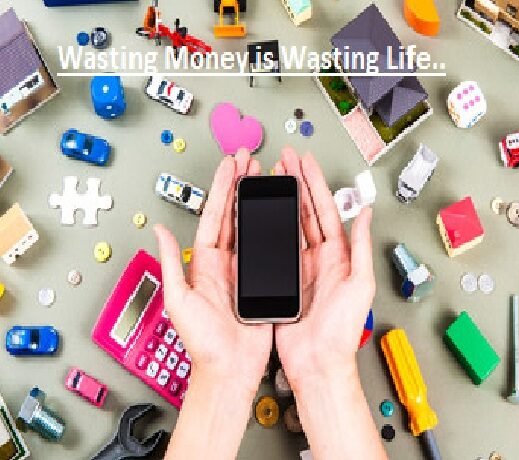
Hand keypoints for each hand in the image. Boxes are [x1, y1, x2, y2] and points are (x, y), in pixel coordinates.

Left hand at [155, 150, 272, 459]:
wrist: (229, 368)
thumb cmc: (203, 341)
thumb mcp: (180, 301)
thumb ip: (171, 263)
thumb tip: (159, 231)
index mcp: (204, 263)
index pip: (214, 216)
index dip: (223, 189)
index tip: (231, 166)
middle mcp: (224, 262)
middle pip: (233, 215)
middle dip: (240, 186)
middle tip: (248, 162)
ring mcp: (244, 270)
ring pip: (251, 227)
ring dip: (257, 202)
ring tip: (264, 180)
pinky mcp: (261, 281)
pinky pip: (268, 248)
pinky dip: (274, 228)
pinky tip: (281, 214)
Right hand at [273, 147, 374, 386]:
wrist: (317, 361)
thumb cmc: (341, 330)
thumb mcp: (359, 286)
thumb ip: (361, 247)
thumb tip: (366, 213)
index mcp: (338, 256)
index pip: (325, 210)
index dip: (314, 184)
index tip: (305, 163)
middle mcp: (319, 257)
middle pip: (305, 212)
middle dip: (296, 184)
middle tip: (285, 162)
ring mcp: (300, 267)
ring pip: (289, 226)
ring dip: (282, 201)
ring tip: (273, 180)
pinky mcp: (284, 280)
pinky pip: (276, 247)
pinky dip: (269, 229)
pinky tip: (262, 216)